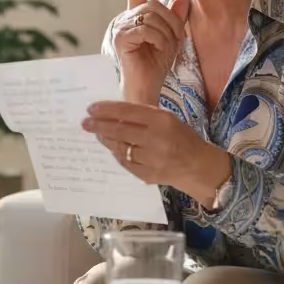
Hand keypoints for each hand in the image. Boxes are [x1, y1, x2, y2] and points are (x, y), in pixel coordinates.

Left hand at [81, 100, 230, 205]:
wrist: (198, 166)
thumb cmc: (181, 137)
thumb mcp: (167, 119)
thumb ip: (142, 116)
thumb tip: (111, 113)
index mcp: (162, 120)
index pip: (128, 112)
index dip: (106, 110)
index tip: (91, 108)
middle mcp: (156, 139)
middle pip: (119, 131)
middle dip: (98, 126)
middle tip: (85, 123)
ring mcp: (151, 160)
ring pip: (120, 148)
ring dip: (106, 140)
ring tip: (98, 134)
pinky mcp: (147, 175)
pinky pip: (125, 163)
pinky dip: (117, 154)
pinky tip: (113, 148)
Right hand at [113, 0, 190, 104]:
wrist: (147, 87)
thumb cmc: (156, 66)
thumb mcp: (172, 38)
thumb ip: (176, 19)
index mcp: (135, 17)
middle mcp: (125, 19)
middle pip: (154, 5)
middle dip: (172, 22)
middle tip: (177, 40)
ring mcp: (121, 28)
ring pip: (153, 17)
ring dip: (167, 34)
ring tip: (167, 49)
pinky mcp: (121, 38)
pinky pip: (148, 29)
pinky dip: (160, 41)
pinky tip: (159, 52)